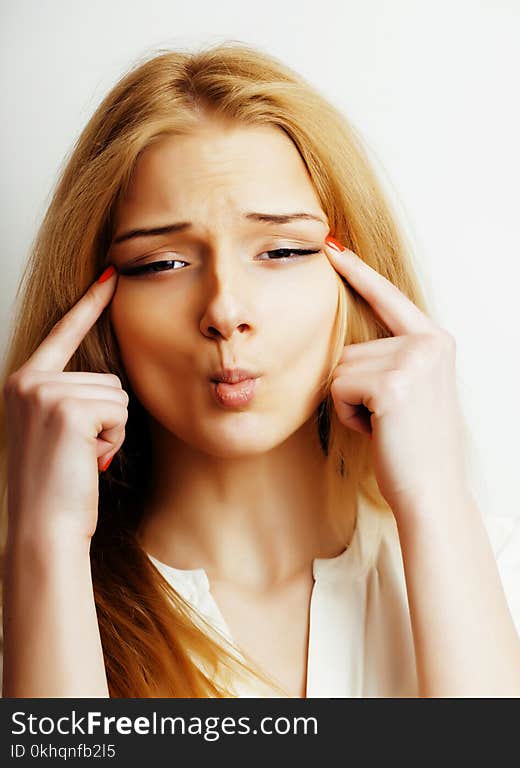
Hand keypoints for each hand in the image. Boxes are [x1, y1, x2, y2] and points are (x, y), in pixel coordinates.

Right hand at [3, 265, 128, 543]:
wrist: (42, 525)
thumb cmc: (57, 485)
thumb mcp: (57, 433)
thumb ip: (73, 401)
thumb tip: (110, 392)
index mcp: (23, 383)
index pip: (64, 333)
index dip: (90, 304)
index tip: (112, 273)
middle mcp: (27, 380)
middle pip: (109, 377)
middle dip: (109, 418)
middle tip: (80, 450)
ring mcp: (44, 392)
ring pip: (119, 395)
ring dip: (112, 430)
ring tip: (82, 455)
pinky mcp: (67, 409)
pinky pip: (121, 412)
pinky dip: (115, 439)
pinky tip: (89, 458)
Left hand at [324, 236, 471, 517]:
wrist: (432, 490)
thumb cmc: (415, 448)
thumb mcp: (411, 390)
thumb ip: (391, 357)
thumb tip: (345, 342)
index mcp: (435, 340)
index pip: (388, 298)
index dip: (358, 272)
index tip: (331, 244)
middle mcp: (428, 342)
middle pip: (351, 346)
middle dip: (354, 386)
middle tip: (387, 419)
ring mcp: (412, 360)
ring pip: (341, 368)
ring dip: (350, 402)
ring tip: (384, 426)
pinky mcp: (392, 383)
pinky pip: (340, 387)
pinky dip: (348, 415)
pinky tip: (377, 431)